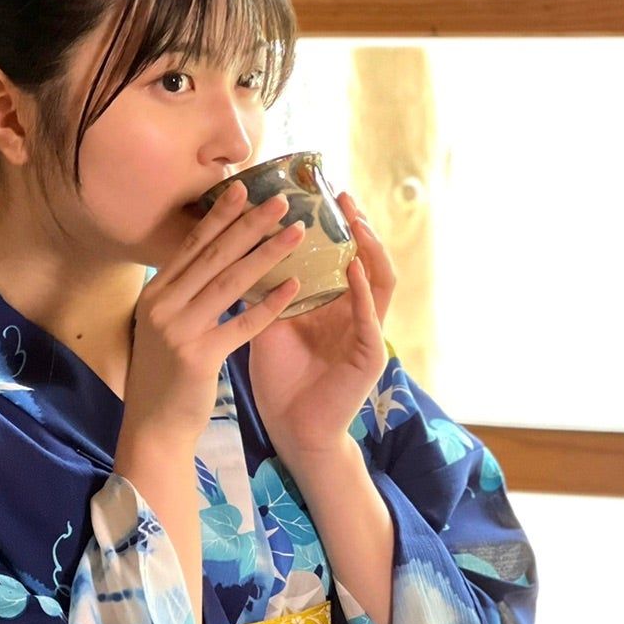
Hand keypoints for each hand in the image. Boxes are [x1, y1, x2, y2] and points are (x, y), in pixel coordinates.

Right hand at [121, 181, 304, 447]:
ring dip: (267, 254)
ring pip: (230, 283)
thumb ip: (183, 294)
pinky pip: (242, 324)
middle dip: (250, 225)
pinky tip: (295, 287)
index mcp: (155, 294)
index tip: (244, 188)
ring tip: (297, 233)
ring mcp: (178, 331)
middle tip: (281, 201)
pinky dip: (270, 305)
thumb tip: (210, 259)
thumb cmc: (166, 376)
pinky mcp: (199, 357)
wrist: (153, 426)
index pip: (192, 246)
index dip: (220, 216)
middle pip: (214, 256)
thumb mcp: (166, 326)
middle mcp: (162, 306)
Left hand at [248, 191, 394, 461]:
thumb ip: (266, 292)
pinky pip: (371, 317)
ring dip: (369, 249)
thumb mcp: (270, 325)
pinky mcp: (369, 357)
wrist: (292, 430)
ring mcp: (368, 334)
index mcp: (335, 305)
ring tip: (355, 221)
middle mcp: (357, 314)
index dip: (336, 225)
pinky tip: (350, 269)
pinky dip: (363, 291)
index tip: (320, 194)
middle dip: (358, 226)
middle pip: (367, 259)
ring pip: (381, 281)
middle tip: (343, 194)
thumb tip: (242, 250)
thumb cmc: (282, 380)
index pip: (342, 255)